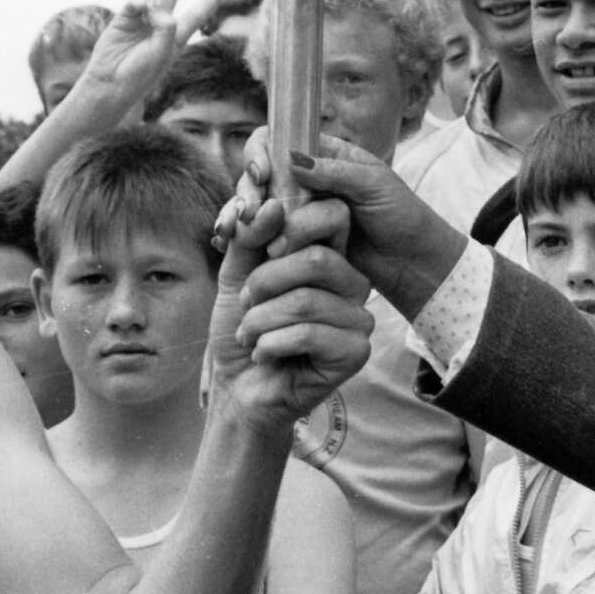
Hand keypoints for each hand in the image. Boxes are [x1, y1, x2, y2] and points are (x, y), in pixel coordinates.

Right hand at [72, 0, 217, 115]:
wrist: (110, 82)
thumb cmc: (140, 74)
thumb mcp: (161, 53)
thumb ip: (165, 27)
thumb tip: (155, 3)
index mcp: (177, 37)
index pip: (199, 13)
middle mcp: (161, 25)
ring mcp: (142, 19)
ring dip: (151, 1)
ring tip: (146, 14)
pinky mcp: (125, 17)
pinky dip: (140, 1)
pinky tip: (139, 8)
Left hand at [207, 180, 373, 433]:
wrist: (239, 388)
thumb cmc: (242, 329)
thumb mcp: (236, 273)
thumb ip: (250, 236)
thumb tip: (273, 205)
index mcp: (330, 256)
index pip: (334, 215)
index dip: (291, 225)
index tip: (258, 254)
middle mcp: (352, 283)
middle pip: (316, 259)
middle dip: (265, 282)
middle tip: (247, 303)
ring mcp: (358, 318)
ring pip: (307, 300)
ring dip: (260, 320)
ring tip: (248, 335)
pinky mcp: (355, 352)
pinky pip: (310, 334)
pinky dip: (271, 344)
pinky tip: (264, 354)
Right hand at [222, 132, 466, 315]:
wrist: (412, 261)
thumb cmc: (401, 216)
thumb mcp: (373, 185)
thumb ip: (335, 171)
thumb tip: (291, 159)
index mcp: (324, 155)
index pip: (278, 140)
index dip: (260, 152)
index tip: (263, 174)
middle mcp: (305, 180)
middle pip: (258, 174)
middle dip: (248, 189)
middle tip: (250, 211)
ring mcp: (297, 212)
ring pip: (255, 205)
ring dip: (243, 214)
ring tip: (242, 230)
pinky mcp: (295, 242)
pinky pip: (262, 234)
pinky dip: (245, 236)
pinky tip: (235, 243)